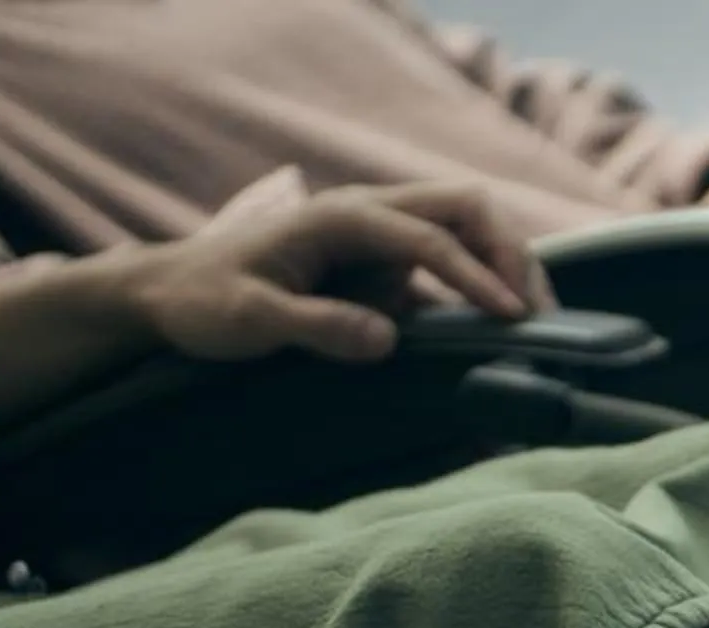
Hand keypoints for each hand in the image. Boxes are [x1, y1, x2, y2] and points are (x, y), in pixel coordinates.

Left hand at [119, 182, 553, 364]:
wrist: (170, 292)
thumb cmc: (202, 302)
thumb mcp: (247, 319)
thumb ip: (316, 326)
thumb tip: (386, 339)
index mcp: (338, 216)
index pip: (427, 236)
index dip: (475, 275)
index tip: (511, 317)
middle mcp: (366, 213)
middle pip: (465, 208)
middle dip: (510, 251)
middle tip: (538, 310)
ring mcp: (378, 236)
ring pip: (465, 228)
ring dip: (506, 264)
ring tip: (534, 319)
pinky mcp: (382, 265)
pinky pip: (448, 265)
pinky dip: (483, 287)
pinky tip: (501, 327)